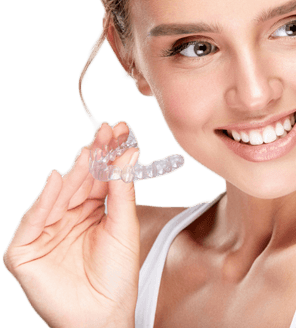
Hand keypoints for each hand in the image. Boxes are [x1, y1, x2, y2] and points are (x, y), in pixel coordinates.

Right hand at [4, 122, 138, 327]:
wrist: (104, 315)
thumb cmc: (117, 276)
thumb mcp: (123, 226)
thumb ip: (121, 191)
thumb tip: (127, 153)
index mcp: (89, 212)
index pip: (97, 177)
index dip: (108, 154)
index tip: (121, 130)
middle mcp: (66, 218)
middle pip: (78, 181)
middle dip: (93, 156)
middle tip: (108, 131)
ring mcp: (44, 233)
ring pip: (57, 196)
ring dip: (74, 172)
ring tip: (91, 151)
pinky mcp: (24, 251)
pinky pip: (34, 221)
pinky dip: (43, 202)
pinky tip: (56, 179)